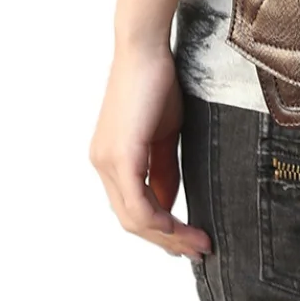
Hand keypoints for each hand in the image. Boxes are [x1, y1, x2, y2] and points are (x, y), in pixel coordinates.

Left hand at [90, 44, 210, 260]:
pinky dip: (162, 220)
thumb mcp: (165, 134)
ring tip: (197, 243)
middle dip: (166, 240)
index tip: (190, 238)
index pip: (133, 207)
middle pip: (131, 220)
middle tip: (197, 250)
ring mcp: (107, 162)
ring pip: (134, 218)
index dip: (161, 229)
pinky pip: (138, 203)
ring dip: (168, 236)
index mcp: (111, 159)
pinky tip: (182, 226)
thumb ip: (164, 168)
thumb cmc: (157, 83)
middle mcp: (102, 164)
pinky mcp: (120, 155)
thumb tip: (169, 202)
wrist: (145, 50)